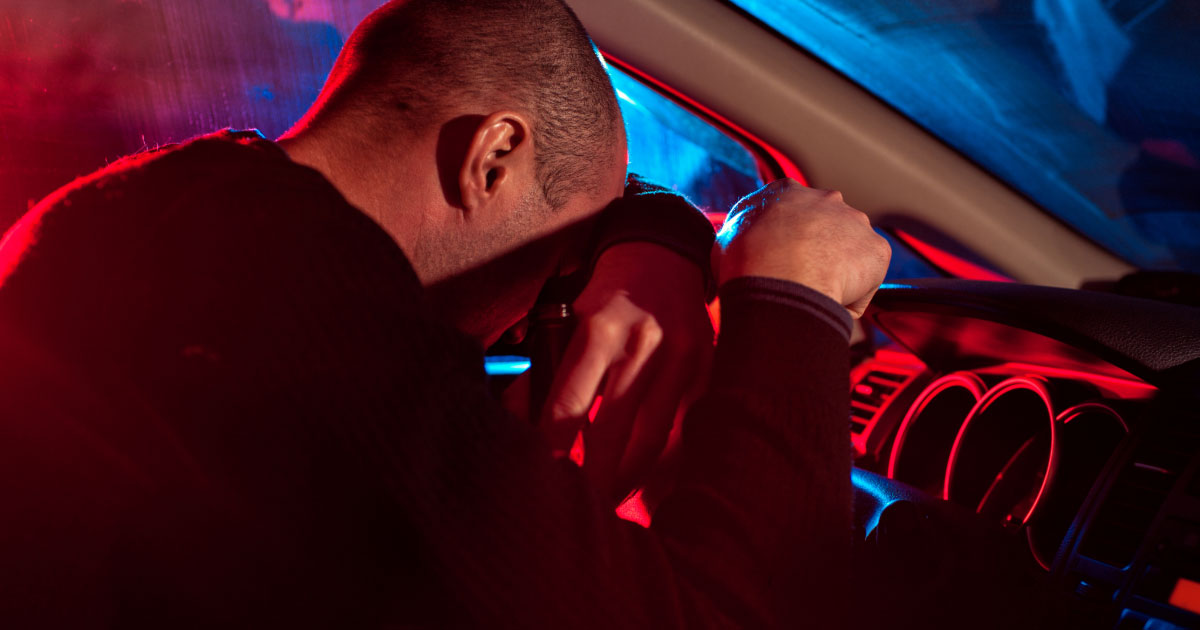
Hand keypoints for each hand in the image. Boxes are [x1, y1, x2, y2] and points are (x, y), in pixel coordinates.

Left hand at [540, 242, 712, 504]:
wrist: (666, 252)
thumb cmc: (608, 293)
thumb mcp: (569, 318)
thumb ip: (546, 368)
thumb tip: (515, 419)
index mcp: (599, 330)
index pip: (569, 404)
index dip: (551, 449)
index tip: (539, 480)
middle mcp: (643, 345)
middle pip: (614, 433)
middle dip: (592, 480)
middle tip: (577, 511)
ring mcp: (681, 359)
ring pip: (655, 440)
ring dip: (629, 481)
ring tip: (609, 507)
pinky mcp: (706, 370)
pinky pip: (688, 431)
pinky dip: (668, 465)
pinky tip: (652, 489)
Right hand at [715, 179, 890, 317]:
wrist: (778, 280)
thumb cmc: (746, 261)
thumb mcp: (726, 236)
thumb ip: (742, 233)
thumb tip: (741, 246)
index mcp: (786, 192)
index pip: (793, 212)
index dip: (787, 239)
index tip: (780, 259)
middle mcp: (826, 199)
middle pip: (827, 228)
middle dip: (818, 251)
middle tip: (800, 278)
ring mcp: (856, 222)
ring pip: (850, 252)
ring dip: (838, 272)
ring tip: (816, 294)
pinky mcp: (877, 250)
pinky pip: (868, 279)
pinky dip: (855, 294)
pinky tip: (832, 301)